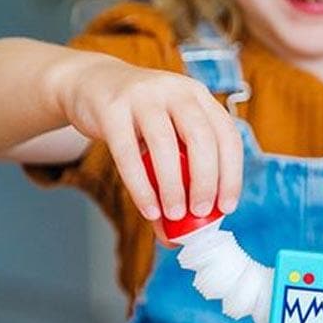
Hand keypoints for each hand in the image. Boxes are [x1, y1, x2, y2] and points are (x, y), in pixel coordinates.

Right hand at [54, 51, 242, 224]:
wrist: (91, 85)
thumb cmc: (137, 121)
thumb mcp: (163, 141)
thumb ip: (175, 181)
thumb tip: (178, 237)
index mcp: (199, 97)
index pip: (227, 135)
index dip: (231, 173)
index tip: (226, 207)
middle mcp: (177, 91)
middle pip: (202, 138)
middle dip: (206, 180)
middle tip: (201, 213)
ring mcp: (144, 96)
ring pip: (165, 145)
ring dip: (173, 186)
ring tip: (174, 216)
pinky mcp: (112, 108)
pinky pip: (128, 152)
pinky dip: (141, 185)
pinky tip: (148, 208)